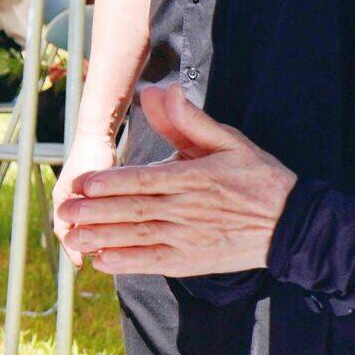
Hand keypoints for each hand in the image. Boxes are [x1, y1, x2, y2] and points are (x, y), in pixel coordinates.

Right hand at [53, 134, 117, 265]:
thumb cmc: (92, 156)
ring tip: (106, 253)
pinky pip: (95, 218)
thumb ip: (88, 209)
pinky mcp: (94, 196)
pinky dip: (102, 227)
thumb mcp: (90, 186)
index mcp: (62, 200)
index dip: (71, 250)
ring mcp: (81, 199)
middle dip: (83, 247)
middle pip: (73, 233)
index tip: (80, 264)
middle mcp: (69, 201)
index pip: (63, 233)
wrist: (98, 137)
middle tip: (95, 261)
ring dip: (94, 239)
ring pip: (86, 227)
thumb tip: (85, 235)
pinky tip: (116, 235)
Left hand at [56, 85, 296, 276]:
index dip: (113, 183)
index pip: (146, 181)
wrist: (291, 224)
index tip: (84, 184)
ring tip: (72, 237)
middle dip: (96, 212)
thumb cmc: (258, 177)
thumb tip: (163, 91)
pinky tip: (101, 261)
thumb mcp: (230, 141)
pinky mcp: (192, 261)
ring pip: (138, 238)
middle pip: (134, 211)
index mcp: (194, 178)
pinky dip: (127, 263)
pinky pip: (153, 262)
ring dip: (102, 238)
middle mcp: (187, 210)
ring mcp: (189, 238)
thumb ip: (191, 120)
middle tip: (64, 212)